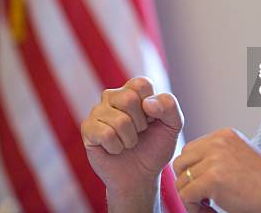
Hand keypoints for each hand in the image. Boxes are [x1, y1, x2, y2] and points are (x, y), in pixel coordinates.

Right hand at [81, 77, 183, 198]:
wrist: (140, 177)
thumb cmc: (155, 147)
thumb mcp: (173, 125)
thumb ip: (169, 107)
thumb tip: (147, 103)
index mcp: (133, 90)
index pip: (141, 84)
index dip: (153, 106)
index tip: (153, 119)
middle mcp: (113, 96)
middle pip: (128, 99)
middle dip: (141, 124)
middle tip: (139, 132)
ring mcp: (98, 111)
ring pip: (120, 121)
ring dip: (130, 139)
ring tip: (128, 143)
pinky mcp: (88, 128)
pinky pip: (106, 134)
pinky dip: (117, 147)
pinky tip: (115, 149)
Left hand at [173, 128, 260, 212]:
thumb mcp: (239, 157)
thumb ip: (217, 156)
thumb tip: (190, 167)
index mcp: (224, 135)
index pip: (191, 150)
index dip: (192, 171)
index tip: (204, 188)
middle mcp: (218, 142)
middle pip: (181, 162)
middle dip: (186, 182)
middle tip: (202, 198)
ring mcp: (215, 159)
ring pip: (181, 180)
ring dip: (190, 197)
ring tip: (207, 206)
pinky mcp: (212, 178)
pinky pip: (186, 195)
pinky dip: (193, 208)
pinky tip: (209, 211)